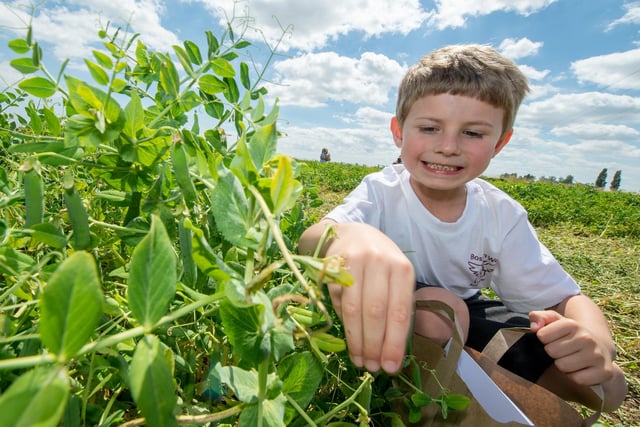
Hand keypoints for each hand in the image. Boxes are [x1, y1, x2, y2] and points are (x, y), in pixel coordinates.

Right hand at [323, 222, 414, 373]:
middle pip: (375, 312)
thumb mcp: (396, 279)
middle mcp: (379, 261)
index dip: (394, 342)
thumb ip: (396, 308)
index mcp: (402, 268)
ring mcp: (354, 261)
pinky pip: (337, 301)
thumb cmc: (380, 265)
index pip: (399, 312)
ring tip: (360, 360)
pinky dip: (343, 322)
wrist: (352, 233)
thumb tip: (392, 353)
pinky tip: (349, 337)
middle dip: (374, 345)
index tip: (390, 367)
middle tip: (372, 367)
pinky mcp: (333, 265)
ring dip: (356, 340)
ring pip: (354, 309)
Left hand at [529, 310, 615, 386]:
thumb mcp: (555, 322)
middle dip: (554, 354)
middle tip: (565, 352)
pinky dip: (576, 377)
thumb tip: (534, 328)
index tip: (554, 339)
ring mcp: (597, 355)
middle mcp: (586, 338)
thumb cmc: (571, 336)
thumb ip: (539, 317)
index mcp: (572, 324)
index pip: (542, 336)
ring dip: (564, 366)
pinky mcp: (604, 371)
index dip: (545, 340)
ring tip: (573, 360)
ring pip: (563, 366)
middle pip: (551, 352)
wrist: (600, 348)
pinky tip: (581, 369)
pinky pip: (577, 379)